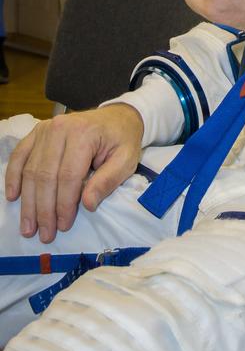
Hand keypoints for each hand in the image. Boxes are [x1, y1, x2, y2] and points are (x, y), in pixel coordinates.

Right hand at [4, 104, 143, 242]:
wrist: (117, 117)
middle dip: (43, 209)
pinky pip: (19, 156)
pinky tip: (13, 197)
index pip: (68, 176)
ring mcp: (45, 129)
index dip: (63, 204)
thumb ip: (108, 181)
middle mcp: (60, 128)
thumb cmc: (122, 140)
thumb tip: (88, 205)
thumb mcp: (126, 160)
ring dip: (28, 202)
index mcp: (84, 134)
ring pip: (30, 170)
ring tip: (29, 227)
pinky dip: (13, 177)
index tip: (63, 226)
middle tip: (44, 234)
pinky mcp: (37, 132)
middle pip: (45, 176)